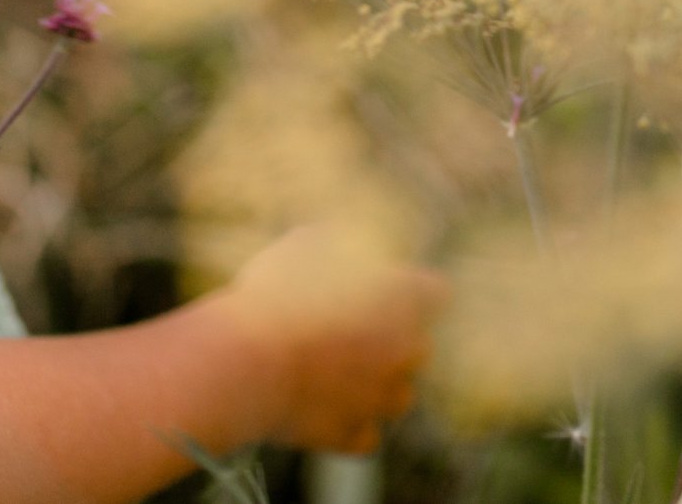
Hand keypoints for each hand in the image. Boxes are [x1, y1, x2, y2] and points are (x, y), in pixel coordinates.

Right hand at [218, 227, 446, 454]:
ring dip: (377, 387)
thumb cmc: (275, 293)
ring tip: (338, 377)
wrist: (246, 360)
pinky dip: (349, 427)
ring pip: (399, 396)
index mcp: (405, 297)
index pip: (435, 291)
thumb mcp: (307, 244)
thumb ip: (339, 245)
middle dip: (392, 341)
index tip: (384, 289)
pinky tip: (324, 413)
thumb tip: (340, 243)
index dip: (409, 290)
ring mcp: (380, 398)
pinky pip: (364, 436)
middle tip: (349, 333)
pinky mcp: (350, 435)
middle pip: (419, 347)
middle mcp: (406, 350)